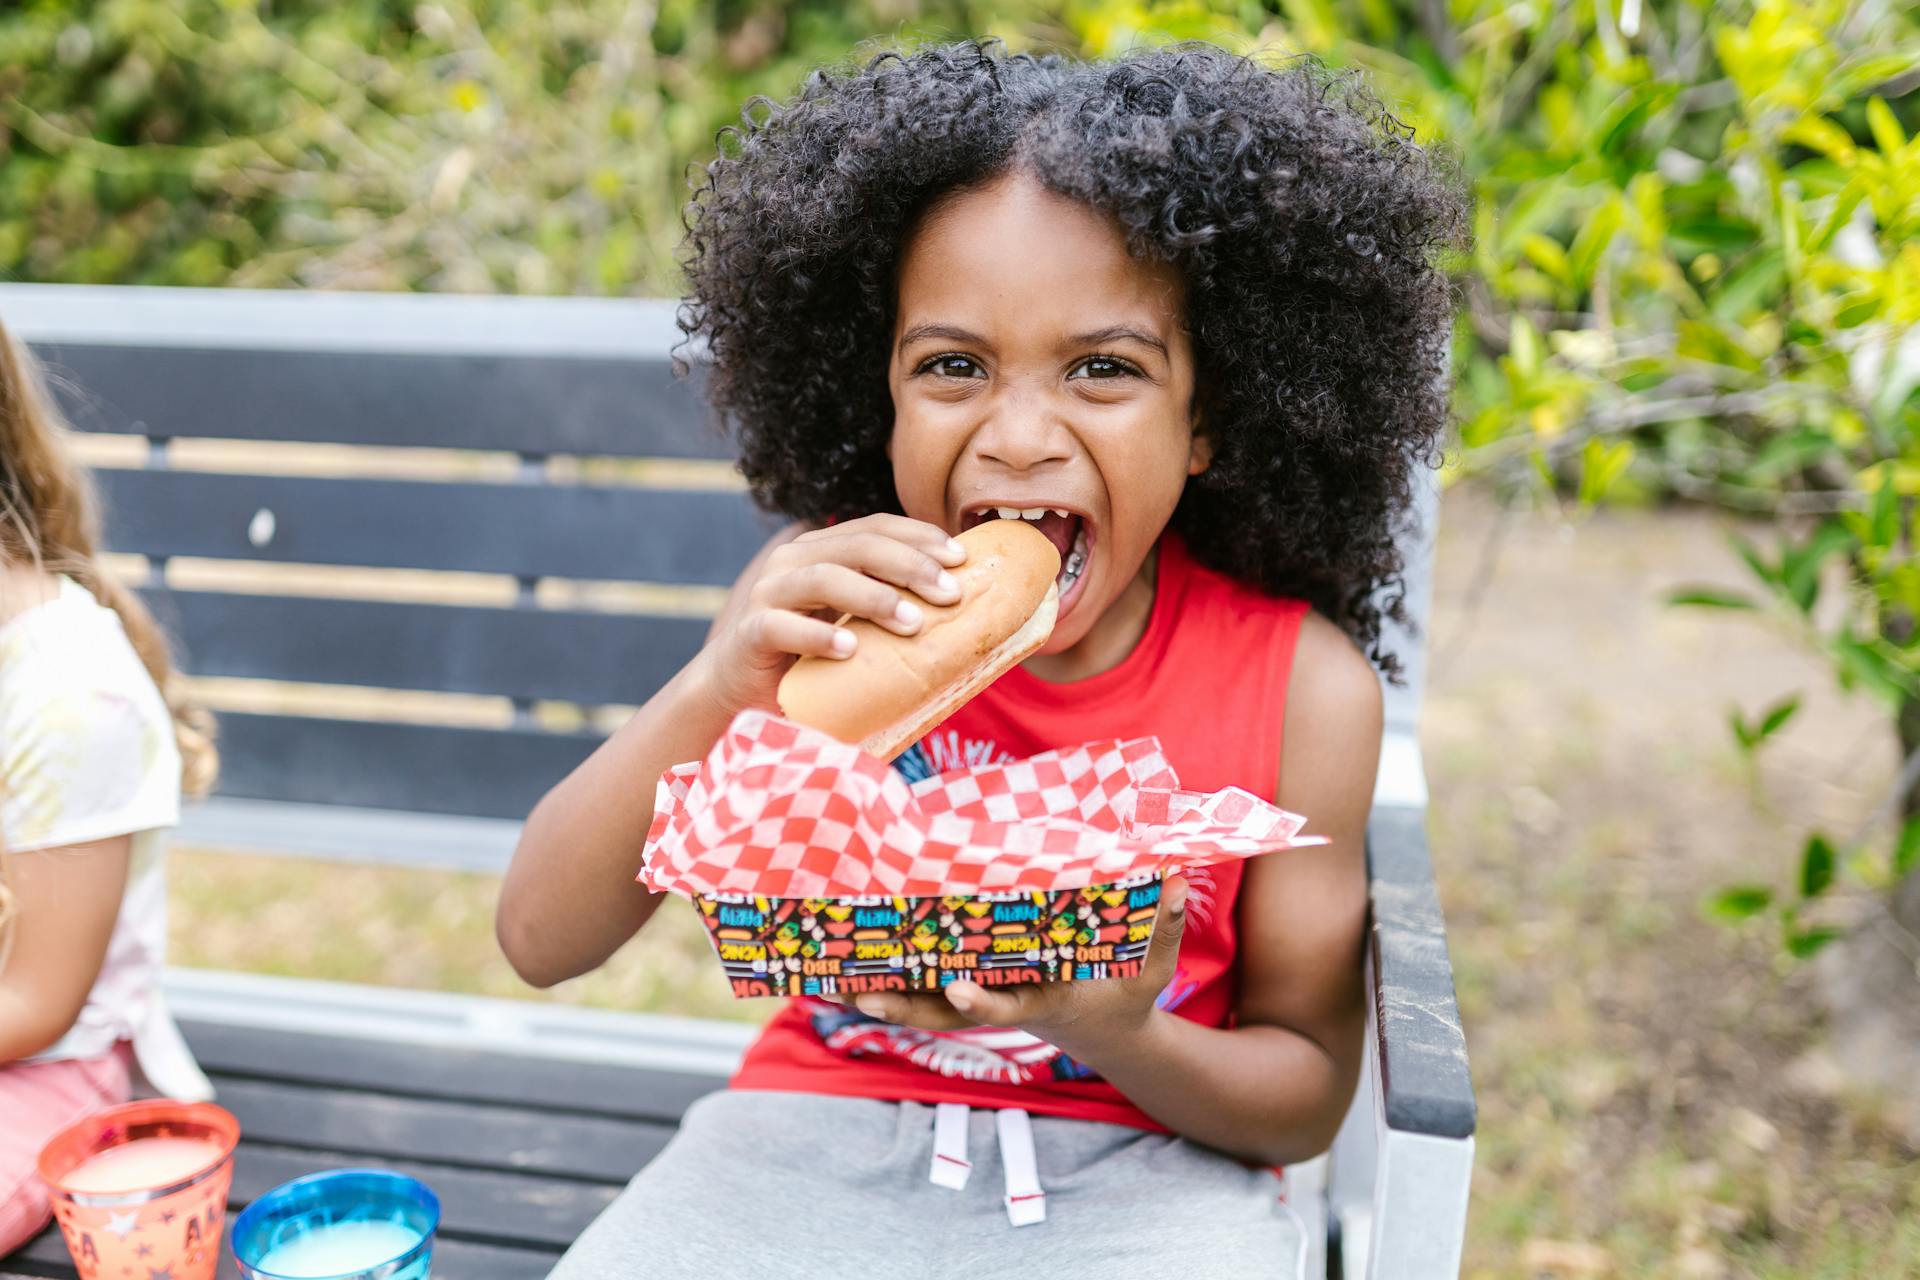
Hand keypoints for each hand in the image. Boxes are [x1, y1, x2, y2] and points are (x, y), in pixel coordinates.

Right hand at [693, 515, 965, 717]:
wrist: (743, 694)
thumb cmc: (813, 659)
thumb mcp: (857, 625)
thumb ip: (891, 608)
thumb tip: (963, 607)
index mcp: (823, 551)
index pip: (877, 527)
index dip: (920, 536)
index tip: (961, 558)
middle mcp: (794, 562)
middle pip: (858, 546)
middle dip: (910, 565)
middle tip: (950, 594)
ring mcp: (769, 594)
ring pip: (823, 577)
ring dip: (873, 597)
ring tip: (913, 624)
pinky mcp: (750, 633)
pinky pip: (782, 626)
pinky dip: (818, 636)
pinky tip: (849, 650)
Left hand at [845, 876, 1190, 1065]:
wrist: (1107, 1034)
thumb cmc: (1128, 995)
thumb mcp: (1153, 968)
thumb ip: (1164, 927)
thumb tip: (1177, 880)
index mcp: (1047, 1001)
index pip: (1010, 1003)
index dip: (982, 998)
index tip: (957, 984)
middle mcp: (1005, 1003)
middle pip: (947, 1014)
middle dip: (906, 1006)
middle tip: (861, 994)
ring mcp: (984, 1001)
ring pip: (923, 1006)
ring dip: (878, 996)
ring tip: (824, 983)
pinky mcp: (970, 993)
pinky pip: (922, 992)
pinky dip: (884, 983)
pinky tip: (838, 969)